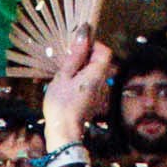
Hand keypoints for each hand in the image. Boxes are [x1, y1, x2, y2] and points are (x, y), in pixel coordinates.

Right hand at [38, 29, 112, 151]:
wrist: (63, 132)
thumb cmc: (61, 104)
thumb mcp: (64, 75)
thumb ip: (75, 55)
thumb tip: (84, 34)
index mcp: (97, 73)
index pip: (105, 51)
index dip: (92, 45)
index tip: (76, 47)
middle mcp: (102, 82)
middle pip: (99, 61)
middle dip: (84, 57)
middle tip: (66, 61)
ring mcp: (99, 93)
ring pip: (93, 73)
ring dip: (80, 69)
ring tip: (63, 75)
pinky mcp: (93, 101)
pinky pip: (89, 84)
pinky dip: (79, 81)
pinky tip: (66, 87)